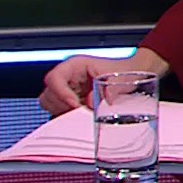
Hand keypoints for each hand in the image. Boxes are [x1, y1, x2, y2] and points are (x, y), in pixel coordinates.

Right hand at [40, 48, 168, 115]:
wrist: (133, 73)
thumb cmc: (125, 70)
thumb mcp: (120, 78)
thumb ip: (110, 89)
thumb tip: (95, 102)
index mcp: (75, 65)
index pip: (54, 78)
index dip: (61, 93)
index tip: (75, 104)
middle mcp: (68, 77)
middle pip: (48, 94)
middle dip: (62, 105)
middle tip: (81, 111)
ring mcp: (67, 89)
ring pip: (50, 104)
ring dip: (64, 112)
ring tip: (83, 112)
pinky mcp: (70, 101)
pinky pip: (59, 111)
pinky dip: (67, 116)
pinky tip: (83, 115)